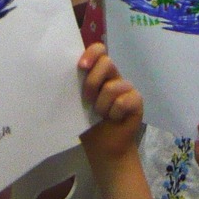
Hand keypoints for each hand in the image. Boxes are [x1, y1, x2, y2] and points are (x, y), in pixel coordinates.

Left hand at [78, 43, 142, 158]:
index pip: (99, 50)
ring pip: (113, 86)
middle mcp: (113, 76)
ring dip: (102, 105)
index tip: (81, 66)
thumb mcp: (76, 102)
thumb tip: (61, 73)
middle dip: (93, 82)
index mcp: (98, 72)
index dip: (92, 53)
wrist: (104, 148)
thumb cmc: (88, 123)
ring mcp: (127, 87)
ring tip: (100, 115)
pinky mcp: (137, 100)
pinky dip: (114, 113)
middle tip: (88, 99)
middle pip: (106, 62)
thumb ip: (74, 85)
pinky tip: (114, 119)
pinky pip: (123, 101)